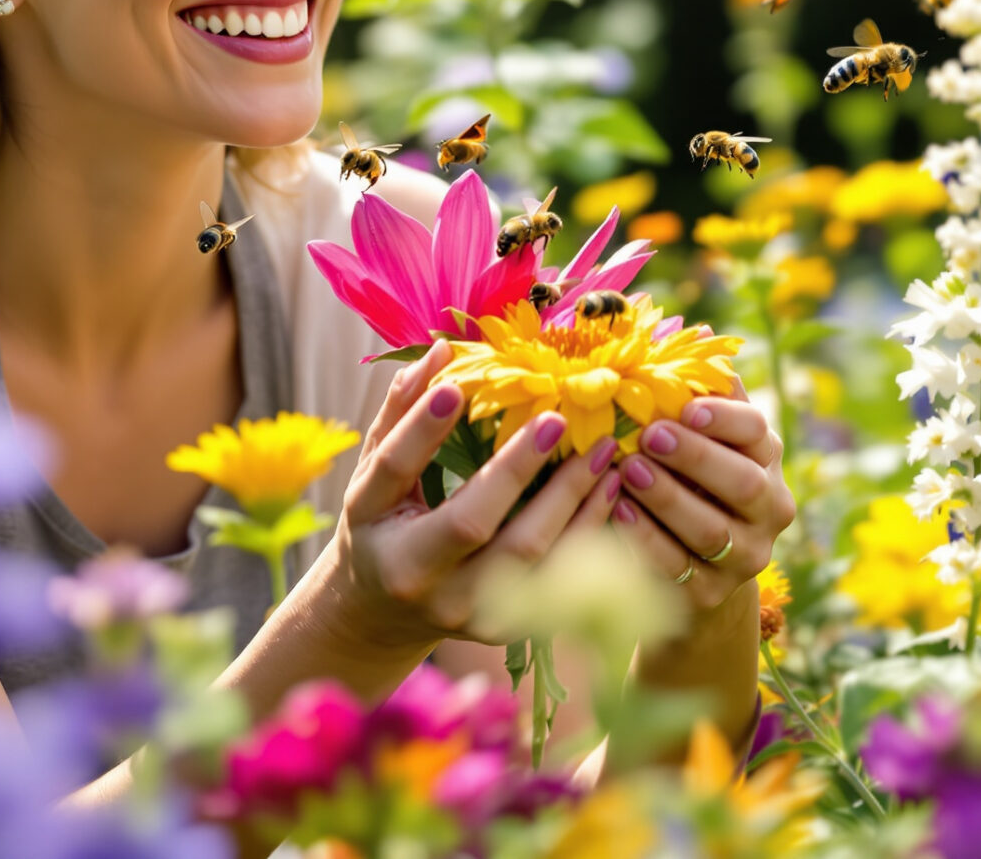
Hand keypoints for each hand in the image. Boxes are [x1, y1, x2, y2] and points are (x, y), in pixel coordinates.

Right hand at [326, 341, 621, 648]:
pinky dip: (588, 532)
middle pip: (472, 523)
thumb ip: (402, 414)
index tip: (457, 385)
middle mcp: (416, 575)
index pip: (395, 470)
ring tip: (604, 452)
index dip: (421, 428)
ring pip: (528, 556)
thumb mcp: (375, 474)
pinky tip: (610, 492)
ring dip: (573, 499)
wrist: (383, 615)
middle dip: (518, 468)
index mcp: (371, 525)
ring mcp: (461, 609)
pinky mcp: (501, 629)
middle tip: (556, 418)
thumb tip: (443, 351)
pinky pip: (556, 579)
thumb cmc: (382, 525)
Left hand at [610, 387, 795, 612]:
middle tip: (649, 437)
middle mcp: (768, 510)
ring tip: (627, 472)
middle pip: (743, 483)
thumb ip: (699, 391)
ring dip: (666, 498)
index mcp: (765, 461)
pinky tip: (619, 514)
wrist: (695, 571)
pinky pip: (679, 567)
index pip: (756, 433)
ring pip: (710, 529)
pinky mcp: (710, 593)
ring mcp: (745, 557)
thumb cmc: (690, 482)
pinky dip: (647, 540)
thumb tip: (693, 328)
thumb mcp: (702, 439)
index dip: (724, 419)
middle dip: (695, 458)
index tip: (687, 408)